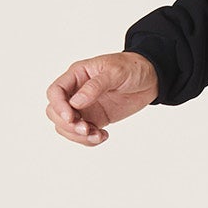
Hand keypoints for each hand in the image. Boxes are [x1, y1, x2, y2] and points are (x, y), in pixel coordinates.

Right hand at [45, 51, 159, 145]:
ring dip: (78, 136)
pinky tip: (104, 136)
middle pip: (55, 112)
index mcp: (77, 75)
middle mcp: (76, 92)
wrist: (151, 78)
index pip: (55, 92)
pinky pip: (83, 134)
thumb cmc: (132, 67)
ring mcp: (85, 107)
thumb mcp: (115, 72)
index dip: (58, 106)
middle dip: (67, 125)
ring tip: (98, 136)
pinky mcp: (95, 118)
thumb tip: (75, 102)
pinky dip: (89, 140)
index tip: (71, 118)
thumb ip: (95, 86)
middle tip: (86, 129)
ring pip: (66, 127)